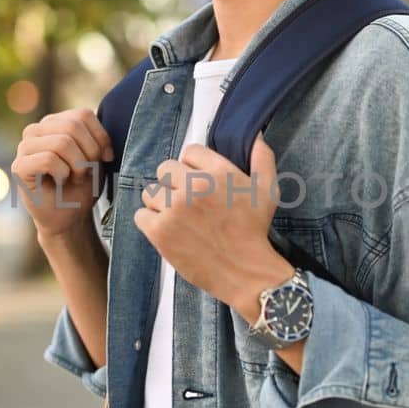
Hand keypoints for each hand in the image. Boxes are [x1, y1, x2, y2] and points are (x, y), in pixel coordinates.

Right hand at [12, 107, 112, 240]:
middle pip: (73, 126)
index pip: (83, 115)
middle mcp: (37, 129)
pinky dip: (63, 174)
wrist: (69, 216)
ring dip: (78, 165)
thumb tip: (102, 136)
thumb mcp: (97, 156)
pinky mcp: (18, 166)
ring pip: (62, 142)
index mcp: (55, 122)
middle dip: (89, 153)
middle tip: (87, 172)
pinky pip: (48, 159)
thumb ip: (98, 138)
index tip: (105, 158)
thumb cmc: (83, 185)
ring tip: (75, 177)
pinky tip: (60, 182)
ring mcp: (25, 146)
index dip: (101, 138)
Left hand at [133, 131, 292, 310]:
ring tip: (176, 218)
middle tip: (185, 202)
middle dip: (173, 183)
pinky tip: (167, 230)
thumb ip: (263, 159)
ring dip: (160, 203)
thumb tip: (257, 135)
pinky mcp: (160, 231)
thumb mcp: (268, 191)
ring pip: (150, 192)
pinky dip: (150, 222)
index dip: (192, 167)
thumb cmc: (255, 231)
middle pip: (164, 169)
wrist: (244, 272)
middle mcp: (194, 186)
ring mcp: (174, 209)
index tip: (198, 183)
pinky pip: (141, 215)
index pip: (189, 151)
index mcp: (218, 172)